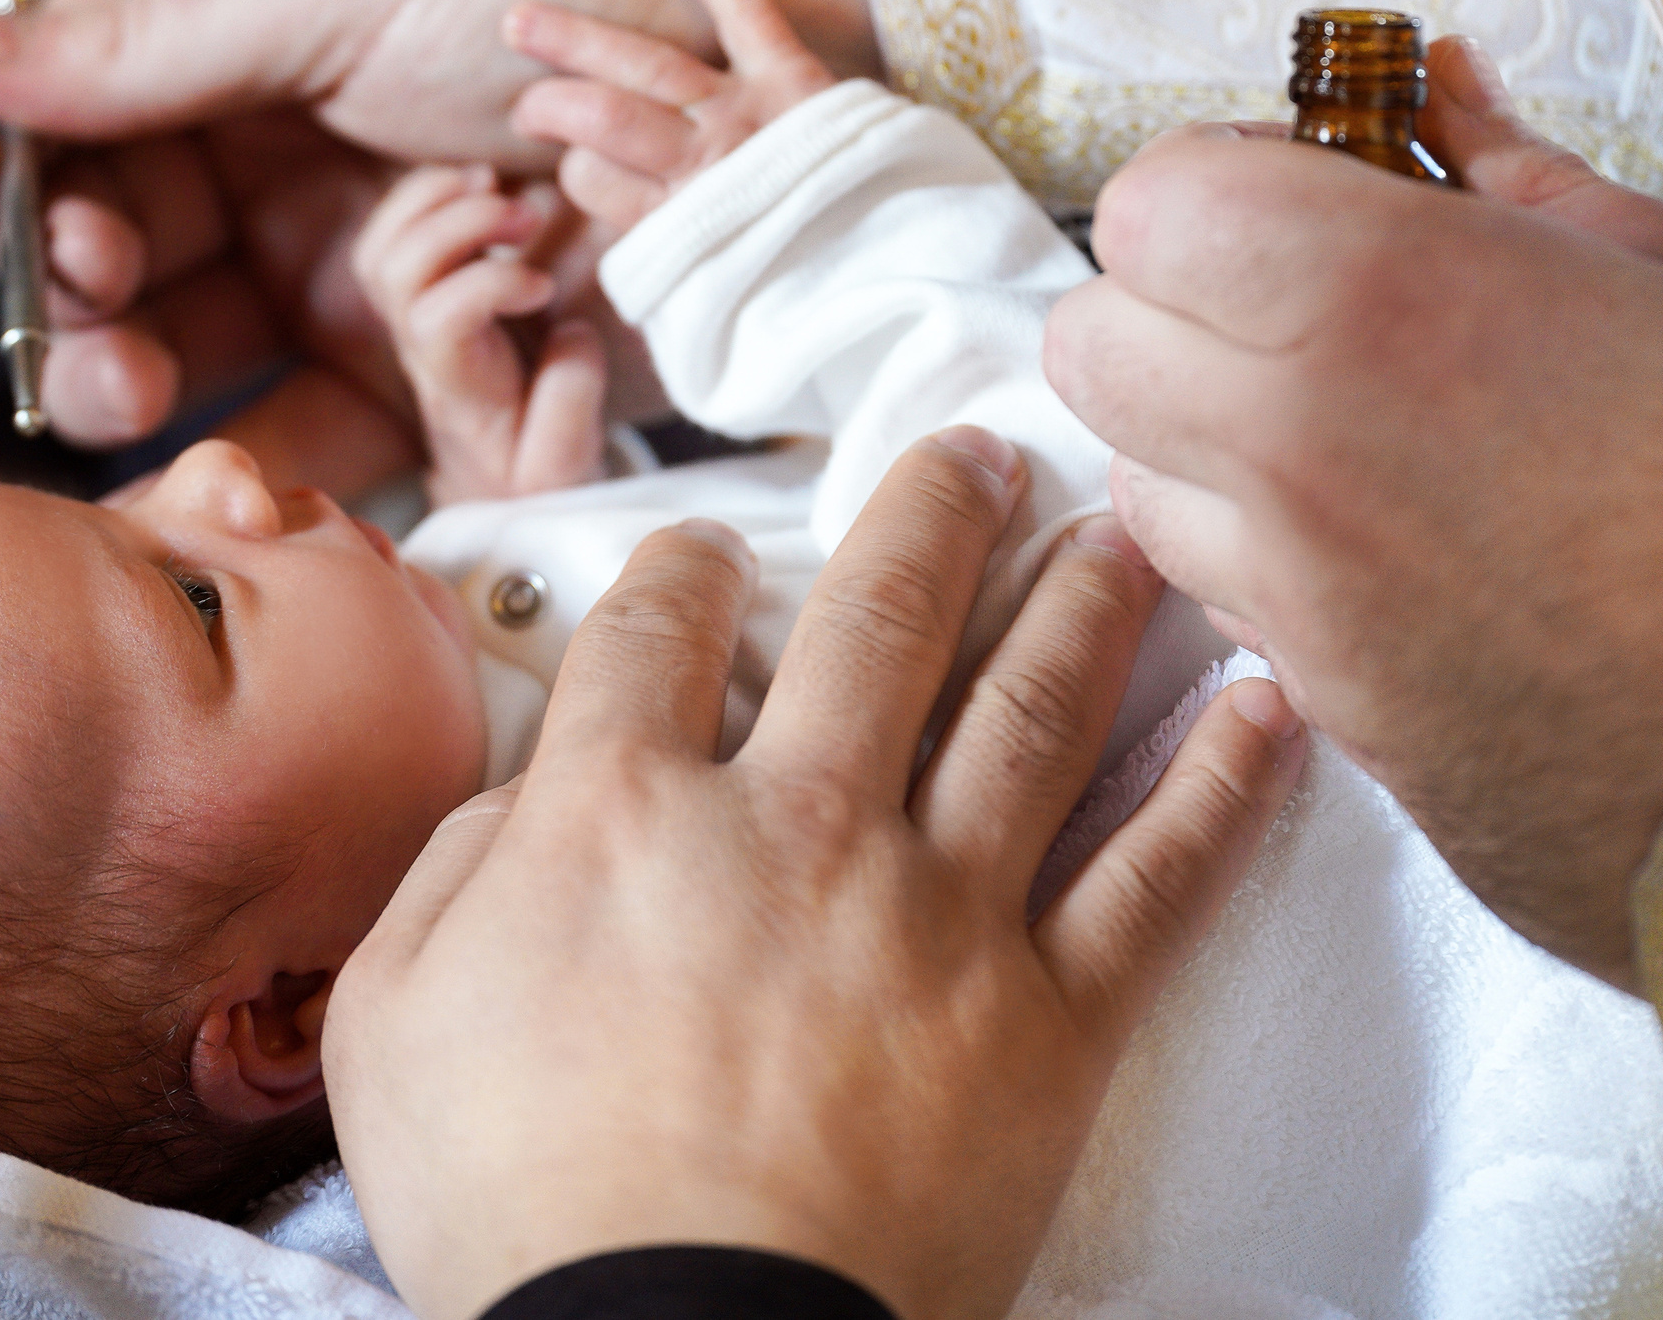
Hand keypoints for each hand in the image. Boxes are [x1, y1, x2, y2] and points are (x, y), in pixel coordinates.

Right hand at [0, 0, 868, 453]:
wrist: (737, 68)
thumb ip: (147, 37)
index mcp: (224, 31)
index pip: (58, 99)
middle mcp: (265, 150)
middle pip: (105, 245)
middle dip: (68, 293)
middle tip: (97, 307)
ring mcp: (338, 259)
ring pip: (190, 352)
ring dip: (141, 388)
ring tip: (147, 403)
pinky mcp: (421, 357)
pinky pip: (315, 427)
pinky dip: (267, 462)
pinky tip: (232, 475)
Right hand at [326, 430, 1303, 1319]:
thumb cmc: (523, 1208)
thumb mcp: (395, 1020)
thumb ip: (456, 869)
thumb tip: (533, 794)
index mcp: (625, 812)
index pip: (663, 626)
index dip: (686, 568)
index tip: (711, 552)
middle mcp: (795, 821)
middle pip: (881, 618)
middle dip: (932, 514)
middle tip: (978, 453)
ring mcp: (937, 910)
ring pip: (1034, 707)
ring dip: (1083, 598)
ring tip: (1121, 528)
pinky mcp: (1049, 1018)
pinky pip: (1159, 877)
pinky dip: (1223, 782)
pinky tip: (1266, 705)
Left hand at [351, 163, 608, 502]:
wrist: (490, 480)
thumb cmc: (530, 470)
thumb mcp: (562, 466)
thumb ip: (571, 404)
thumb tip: (569, 331)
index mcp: (458, 386)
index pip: (437, 320)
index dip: (487, 286)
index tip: (543, 288)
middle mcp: (419, 348)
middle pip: (397, 271)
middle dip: (460, 225)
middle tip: (527, 216)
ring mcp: (408, 317)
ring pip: (381, 247)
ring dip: (434, 199)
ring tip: (495, 183)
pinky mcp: (417, 292)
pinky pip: (388, 233)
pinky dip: (425, 193)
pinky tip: (477, 182)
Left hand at [1045, 35, 1662, 984]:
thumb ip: (1521, 178)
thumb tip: (1443, 92)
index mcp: (1378, 295)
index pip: (1146, 204)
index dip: (1213, 188)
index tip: (1292, 195)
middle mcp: (1290, 437)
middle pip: (1089, 337)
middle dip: (1166, 304)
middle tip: (1288, 302)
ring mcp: (1283, 579)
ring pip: (1127, 469)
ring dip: (1193, 433)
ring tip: (1336, 427)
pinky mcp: (1306, 688)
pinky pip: (1203, 588)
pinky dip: (1247, 549)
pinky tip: (1369, 538)